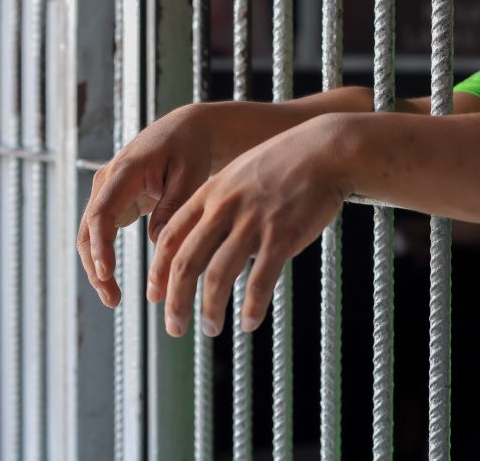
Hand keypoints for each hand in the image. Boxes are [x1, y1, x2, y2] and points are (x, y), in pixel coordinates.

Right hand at [77, 104, 213, 306]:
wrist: (182, 132)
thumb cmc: (189, 149)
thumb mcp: (189, 174)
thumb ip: (172, 206)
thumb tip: (157, 242)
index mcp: (125, 171)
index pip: (103, 211)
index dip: (101, 244)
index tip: (106, 272)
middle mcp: (106, 182)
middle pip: (88, 229)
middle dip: (94, 266)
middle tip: (112, 299)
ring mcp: (105, 193)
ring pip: (89, 235)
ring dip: (96, 268)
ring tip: (112, 299)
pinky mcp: (112, 203)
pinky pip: (99, 235)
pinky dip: (102, 260)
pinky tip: (112, 284)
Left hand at [147, 114, 349, 336]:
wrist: (324, 150)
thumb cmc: (281, 166)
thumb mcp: (236, 177)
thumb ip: (215, 207)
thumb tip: (204, 245)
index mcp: (208, 195)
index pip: (168, 239)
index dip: (158, 272)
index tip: (154, 296)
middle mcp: (223, 209)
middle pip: (185, 262)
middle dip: (175, 301)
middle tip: (174, 327)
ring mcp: (252, 221)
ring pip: (218, 275)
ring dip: (210, 309)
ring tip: (210, 329)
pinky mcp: (282, 234)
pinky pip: (260, 280)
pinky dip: (251, 306)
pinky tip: (249, 323)